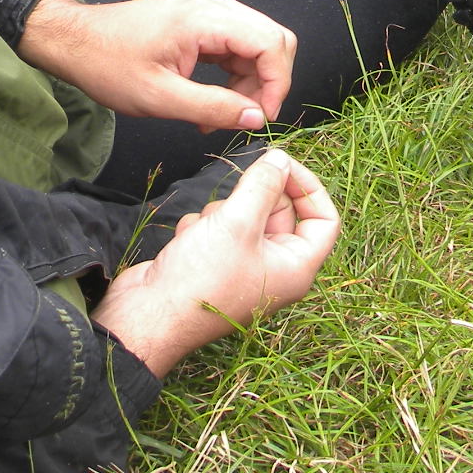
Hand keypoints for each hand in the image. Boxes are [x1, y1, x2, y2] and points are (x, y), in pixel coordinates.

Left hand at [18, 0, 294, 131]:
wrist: (74, 40)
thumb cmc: (108, 65)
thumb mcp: (159, 97)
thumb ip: (212, 108)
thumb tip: (256, 119)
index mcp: (205, 18)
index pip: (271, 43)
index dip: (278, 84)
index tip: (261, 119)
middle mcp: (214, 4)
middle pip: (273, 40)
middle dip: (268, 84)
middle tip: (245, 119)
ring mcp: (208, 9)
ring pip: (257, 45)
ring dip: (250, 83)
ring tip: (220, 117)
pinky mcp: (201, 19)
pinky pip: (237, 45)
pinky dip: (235, 75)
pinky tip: (213, 102)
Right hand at [92, 149, 338, 375]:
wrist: (148, 315)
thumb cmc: (201, 277)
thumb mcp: (237, 222)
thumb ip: (262, 184)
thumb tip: (279, 158)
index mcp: (296, 267)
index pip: (323, 219)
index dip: (308, 186)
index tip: (282, 162)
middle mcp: (275, 268)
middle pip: (279, 212)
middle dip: (252, 198)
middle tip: (232, 196)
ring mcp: (244, 266)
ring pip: (244, 214)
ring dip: (220, 212)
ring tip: (205, 231)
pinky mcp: (215, 263)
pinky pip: (218, 227)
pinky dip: (202, 226)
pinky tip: (187, 243)